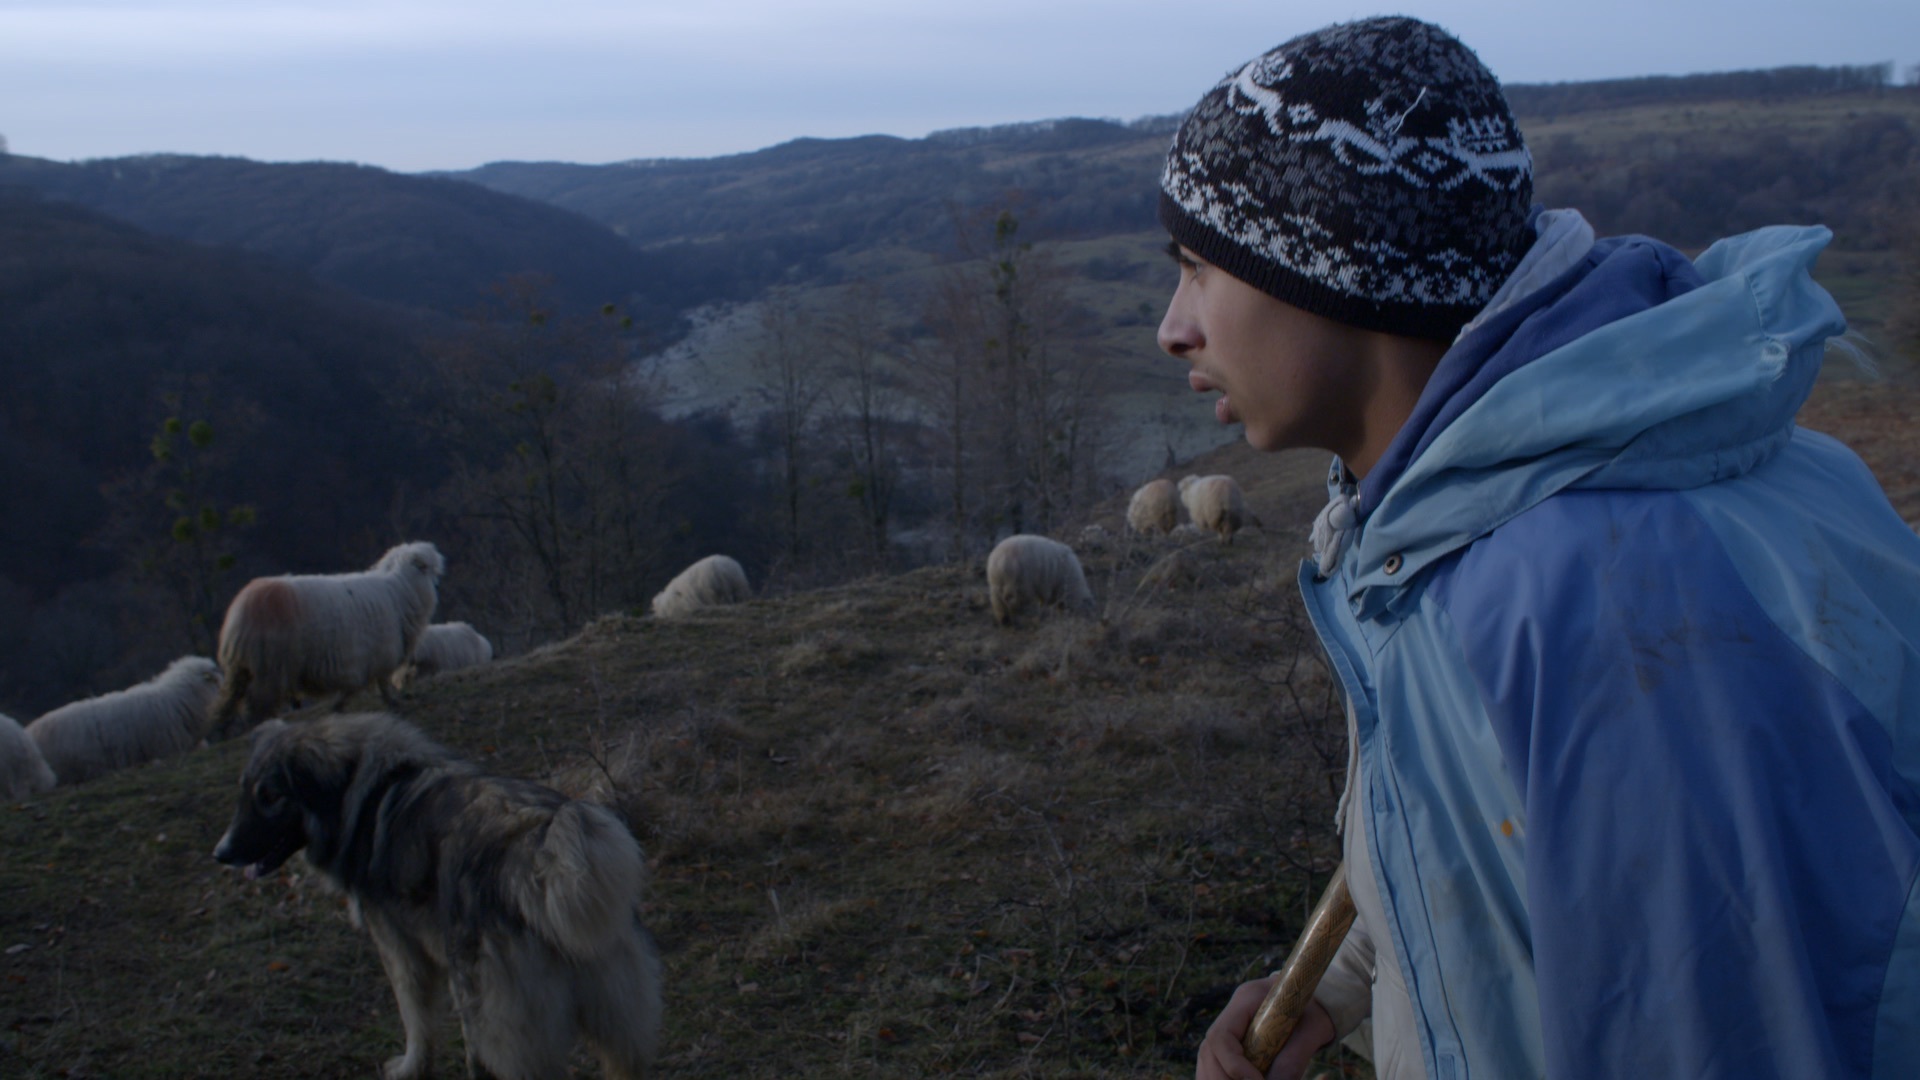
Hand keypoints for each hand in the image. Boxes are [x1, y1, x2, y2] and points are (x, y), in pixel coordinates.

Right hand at [1195, 977, 1335, 1079]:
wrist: (1314, 1004)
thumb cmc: (1314, 1012)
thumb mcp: (1312, 1031)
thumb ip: (1293, 1059)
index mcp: (1245, 1000)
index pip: (1222, 1036)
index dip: (1234, 1065)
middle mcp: (1230, 1015)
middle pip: (1208, 1052)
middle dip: (1223, 1078)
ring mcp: (1227, 1030)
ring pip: (1207, 1062)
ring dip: (1219, 1079)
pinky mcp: (1230, 1047)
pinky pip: (1215, 1067)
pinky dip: (1222, 1078)